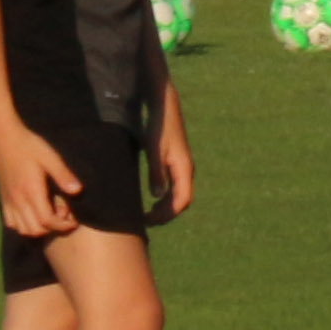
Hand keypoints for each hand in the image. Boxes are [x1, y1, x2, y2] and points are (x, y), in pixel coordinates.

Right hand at [0, 113, 80, 238]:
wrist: (3, 139)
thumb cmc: (29, 146)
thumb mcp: (50, 157)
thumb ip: (63, 175)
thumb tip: (78, 191)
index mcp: (31, 191)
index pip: (46, 221)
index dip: (62, 225)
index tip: (74, 220)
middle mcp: (18, 200)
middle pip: (35, 230)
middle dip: (53, 228)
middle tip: (64, 214)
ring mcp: (9, 201)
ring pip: (22, 229)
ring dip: (39, 228)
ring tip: (50, 213)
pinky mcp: (3, 200)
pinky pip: (11, 223)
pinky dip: (24, 225)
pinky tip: (34, 213)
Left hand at [153, 98, 197, 221]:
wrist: (164, 107)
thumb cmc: (158, 126)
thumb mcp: (154, 150)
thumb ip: (157, 172)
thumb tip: (157, 196)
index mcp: (184, 168)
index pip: (182, 201)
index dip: (167, 214)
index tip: (147, 220)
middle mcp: (186, 170)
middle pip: (181, 201)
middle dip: (165, 214)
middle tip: (144, 222)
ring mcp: (182, 167)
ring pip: (178, 195)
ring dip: (165, 207)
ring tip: (146, 214)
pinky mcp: (176, 163)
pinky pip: (175, 187)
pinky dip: (165, 198)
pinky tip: (152, 199)